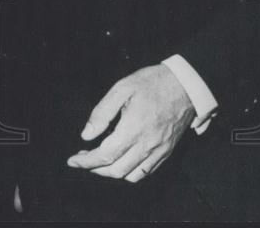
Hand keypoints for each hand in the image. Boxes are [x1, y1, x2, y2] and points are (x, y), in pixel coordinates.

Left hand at [66, 65, 194, 181]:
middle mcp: (147, 145)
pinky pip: (146, 172)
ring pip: (131, 175)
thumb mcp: (122, 89)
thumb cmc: (153, 83)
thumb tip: (86, 135)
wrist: (186, 86)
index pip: (105, 156)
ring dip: (112, 173)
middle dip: (95, 168)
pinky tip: (121, 160)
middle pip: (116, 170)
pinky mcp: (167, 152)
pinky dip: (130, 172)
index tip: (73, 160)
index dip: (86, 161)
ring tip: (100, 161)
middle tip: (83, 158)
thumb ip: (102, 113)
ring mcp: (159, 151)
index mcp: (133, 129)